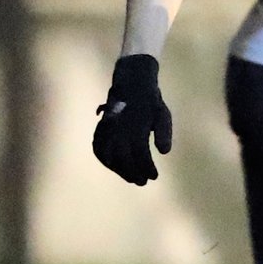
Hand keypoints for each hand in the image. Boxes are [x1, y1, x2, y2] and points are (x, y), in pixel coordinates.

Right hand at [92, 54, 172, 184]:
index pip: (140, 154)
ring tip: (130, 178)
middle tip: (142, 182)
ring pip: (109, 156)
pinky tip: (114, 166)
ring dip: (119, 170)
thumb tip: (164, 152)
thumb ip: (164, 133)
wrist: (132, 82)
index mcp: (137, 126)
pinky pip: (98, 147)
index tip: (154, 177)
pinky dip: (104, 160)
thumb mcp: (163, 114)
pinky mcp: (102, 127)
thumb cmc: (150, 101)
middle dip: (133, 173)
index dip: (147, 168)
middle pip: (124, 159)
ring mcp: (109, 129)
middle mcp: (120, 129)